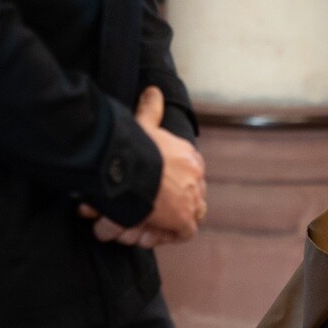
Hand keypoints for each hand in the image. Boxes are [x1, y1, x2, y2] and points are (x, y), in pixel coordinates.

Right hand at [79, 86, 207, 245]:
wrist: (132, 167)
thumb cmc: (135, 147)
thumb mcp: (144, 125)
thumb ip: (151, 110)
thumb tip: (153, 92)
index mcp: (189, 156)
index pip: (191, 173)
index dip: (176, 185)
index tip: (159, 192)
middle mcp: (195, 177)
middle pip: (191, 196)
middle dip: (173, 206)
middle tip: (150, 212)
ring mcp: (192, 198)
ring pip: (188, 216)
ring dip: (168, 222)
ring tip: (144, 224)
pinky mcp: (184, 219)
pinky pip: (183, 233)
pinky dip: (166, 235)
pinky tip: (146, 234)